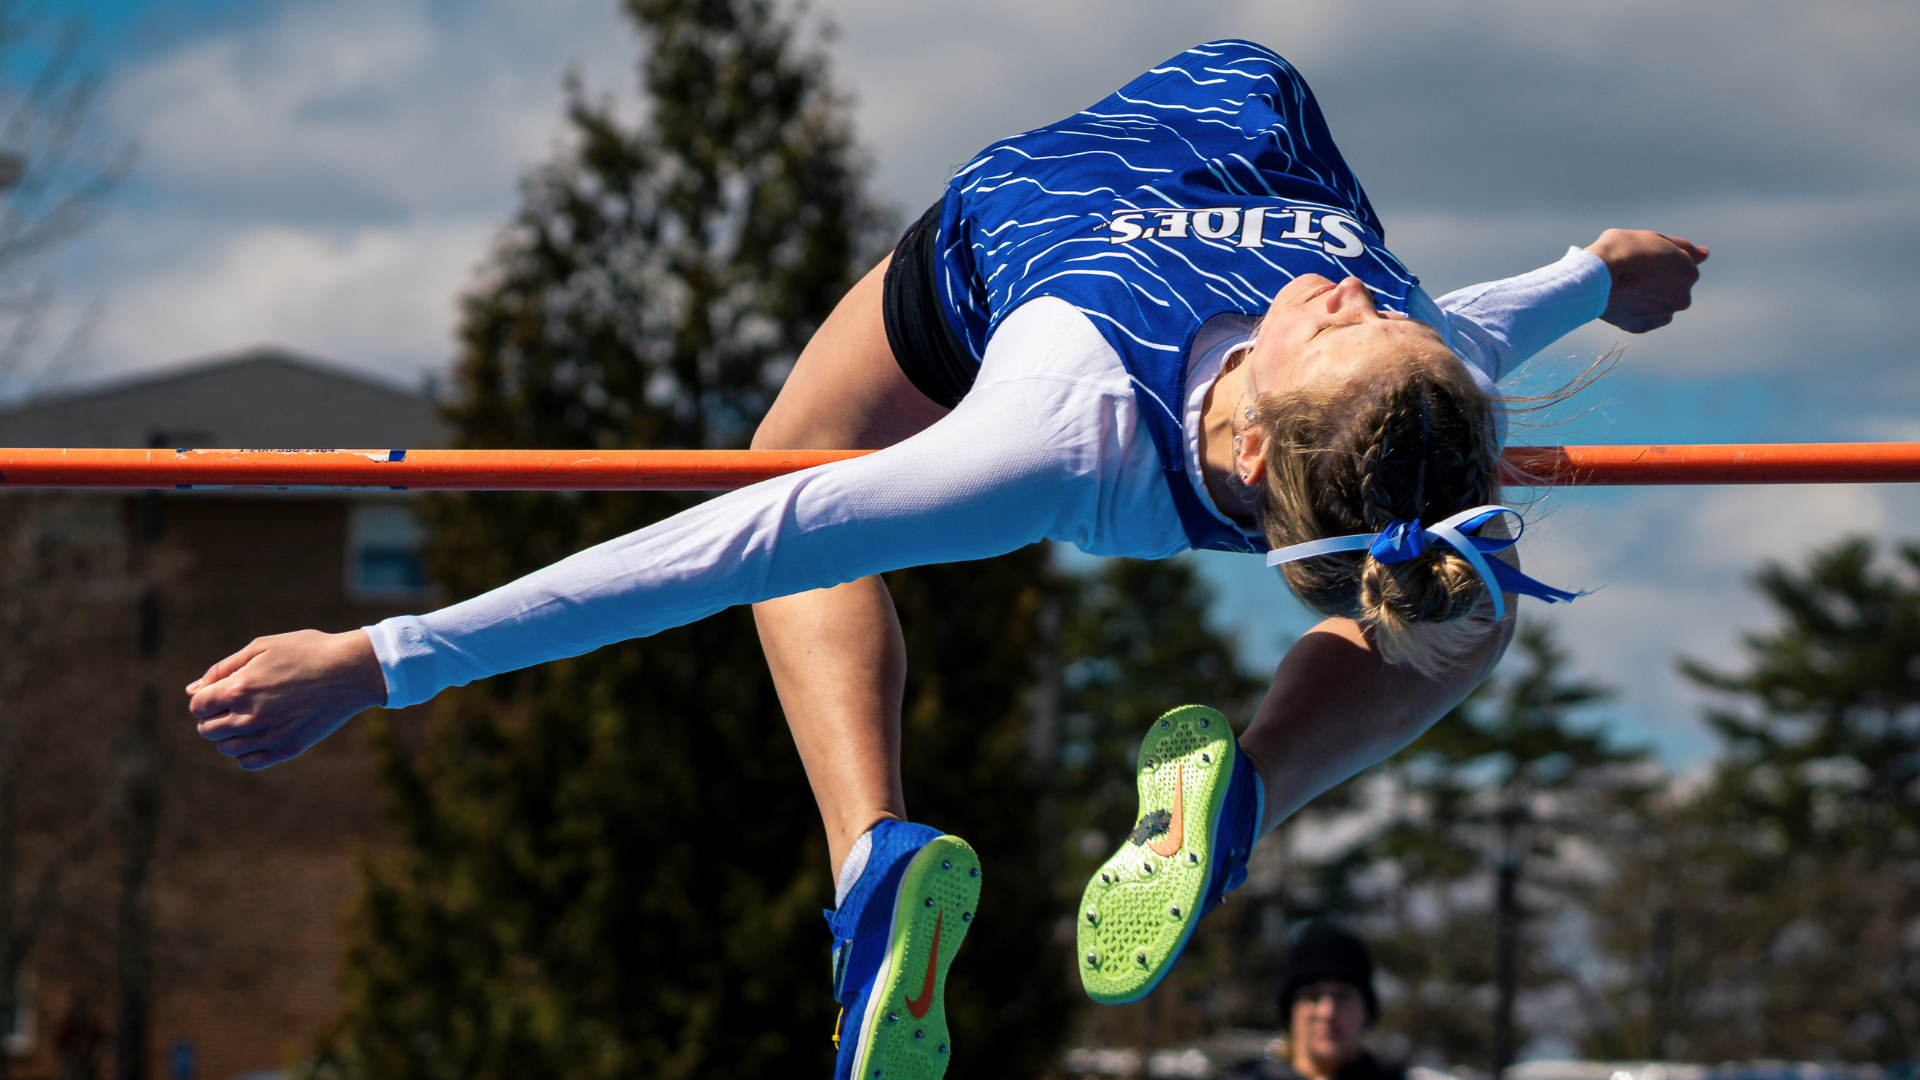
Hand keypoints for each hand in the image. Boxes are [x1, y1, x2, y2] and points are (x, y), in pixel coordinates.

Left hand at [187, 629, 387, 769]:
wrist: (351, 671)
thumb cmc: (307, 651)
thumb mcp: (262, 647)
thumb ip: (223, 669)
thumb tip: (193, 690)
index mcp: (238, 689)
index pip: (198, 707)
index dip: (206, 698)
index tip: (224, 690)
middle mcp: (249, 717)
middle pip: (207, 730)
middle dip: (214, 716)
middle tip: (237, 703)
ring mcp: (268, 737)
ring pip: (225, 748)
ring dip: (229, 735)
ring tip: (251, 717)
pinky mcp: (287, 749)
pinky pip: (248, 762)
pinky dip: (245, 753)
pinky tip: (259, 736)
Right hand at [1585, 228, 1708, 332]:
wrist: (1593, 277)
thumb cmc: (1621, 250)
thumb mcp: (1653, 238)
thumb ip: (1682, 247)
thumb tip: (1706, 254)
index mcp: (1689, 272)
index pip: (1682, 267)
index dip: (1662, 262)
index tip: (1643, 260)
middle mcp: (1683, 296)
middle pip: (1673, 288)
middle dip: (1659, 283)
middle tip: (1633, 275)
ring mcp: (1663, 314)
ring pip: (1660, 305)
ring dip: (1648, 299)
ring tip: (1624, 288)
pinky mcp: (1643, 327)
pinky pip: (1643, 319)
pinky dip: (1635, 312)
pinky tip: (1620, 301)